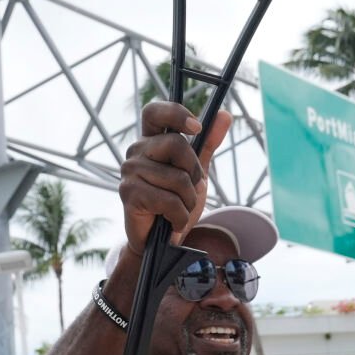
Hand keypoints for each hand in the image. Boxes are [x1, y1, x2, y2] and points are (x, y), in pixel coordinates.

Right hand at [118, 101, 230, 257]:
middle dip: (193, 170)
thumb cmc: (175, 202)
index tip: (197, 127)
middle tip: (189, 188)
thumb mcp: (196, 171)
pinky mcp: (129, 194)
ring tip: (179, 209)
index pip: (154, 112)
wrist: (161, 242)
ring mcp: (130, 172)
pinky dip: (180, 216)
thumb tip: (225, 114)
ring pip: (177, 177)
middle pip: (176, 144)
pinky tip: (173, 221)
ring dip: (188, 200)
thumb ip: (207, 143)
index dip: (175, 113)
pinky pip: (169, 200)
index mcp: (151, 141)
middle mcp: (136, 151)